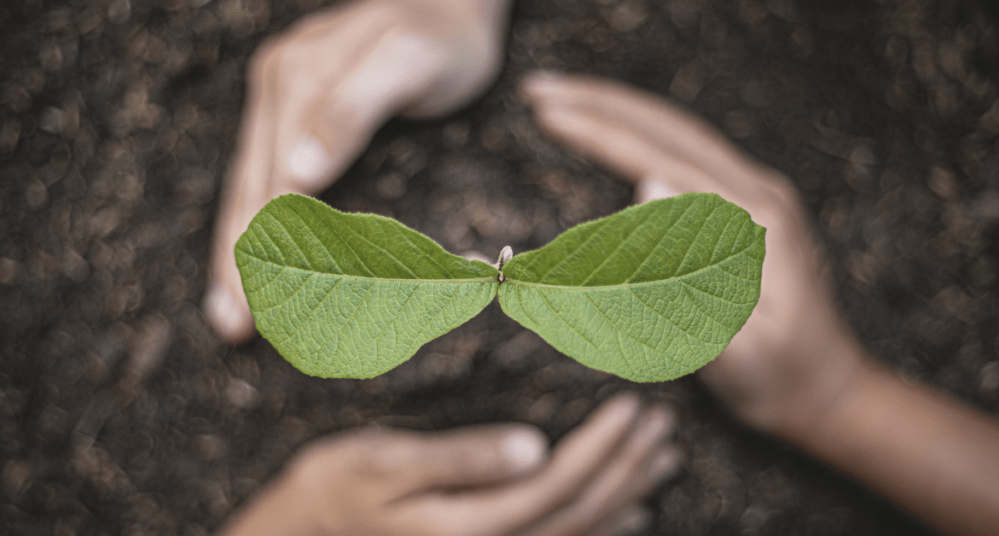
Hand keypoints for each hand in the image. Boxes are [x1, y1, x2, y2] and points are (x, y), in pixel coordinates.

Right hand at [205, 0, 511, 341]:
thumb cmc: (441, 36)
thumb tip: (296, 174)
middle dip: (237, 263)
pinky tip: (249, 254)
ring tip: (228, 311)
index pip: (269, 183)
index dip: (259, 248)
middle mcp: (277, 87)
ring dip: (236, 249)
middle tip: (232, 329)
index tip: (255, 308)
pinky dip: (255, 220)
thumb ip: (353, 109)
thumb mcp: (408, 62)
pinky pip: (264, 171)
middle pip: (247, 189)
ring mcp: (280, 95)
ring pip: (248, 185)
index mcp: (296, 81)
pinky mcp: (292, 105)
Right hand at [218, 394, 679, 535]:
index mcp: (475, 522)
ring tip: (663, 459)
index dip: (603, 445)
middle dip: (627, 465)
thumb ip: (461, 458)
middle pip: (582, 509)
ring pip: (582, 530)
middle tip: (662, 424)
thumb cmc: (336, 490)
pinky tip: (631, 512)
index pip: (560, 481)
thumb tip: (534, 445)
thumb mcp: (386, 465)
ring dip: (627, 493)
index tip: (633, 405)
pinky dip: (605, 527)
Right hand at [521, 73, 865, 434]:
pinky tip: (613, 132)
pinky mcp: (743, 209)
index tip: (547, 114)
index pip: (661, 157)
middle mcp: (756, 194)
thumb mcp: (735, 346)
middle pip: (668, 125)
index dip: (600, 132)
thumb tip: (649, 186)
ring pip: (675, 132)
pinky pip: (684, 153)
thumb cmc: (776, 376)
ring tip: (561, 100)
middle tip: (537, 88)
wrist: (823, 390)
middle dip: (598, 100)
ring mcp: (753, 196)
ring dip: (617, 110)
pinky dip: (639, 134)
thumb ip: (689, 277)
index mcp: (753, 221)